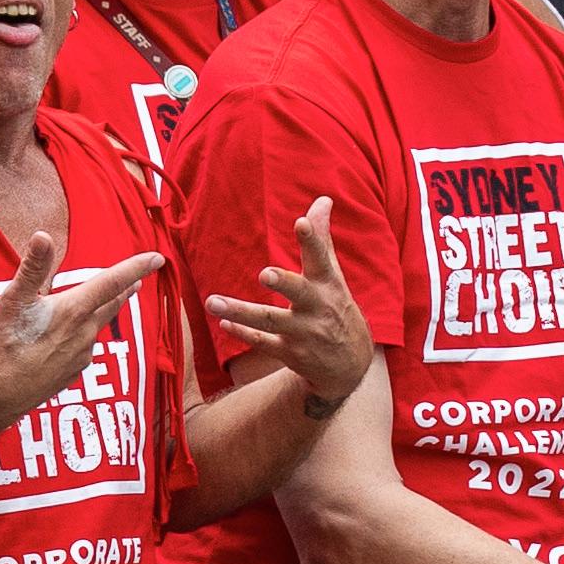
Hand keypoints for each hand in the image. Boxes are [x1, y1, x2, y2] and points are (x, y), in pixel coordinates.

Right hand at [0, 229, 151, 421]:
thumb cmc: (5, 344)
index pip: (112, 281)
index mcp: (74, 309)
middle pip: (111, 304)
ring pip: (96, 327)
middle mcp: (85, 332)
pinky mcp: (74, 372)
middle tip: (138, 280)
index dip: (136, 267)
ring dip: (101, 313)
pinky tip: (68, 341)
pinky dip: (82, 337)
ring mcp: (82, 354)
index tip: (157, 258)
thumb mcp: (14, 300)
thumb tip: (43, 236)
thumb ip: (33, 268)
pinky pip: (84, 348)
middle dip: (125, 290)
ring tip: (99, 305)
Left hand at [201, 201, 377, 417]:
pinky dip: (243, 332)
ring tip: (212, 301)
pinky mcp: (291, 352)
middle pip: (299, 292)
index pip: (321, 257)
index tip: (301, 221)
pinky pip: (263, 342)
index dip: (312, 239)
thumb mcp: (333, 276)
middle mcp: (317, 307)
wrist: (350, 364)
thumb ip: (321, 239)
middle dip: (283, 282)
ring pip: (270, 320)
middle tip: (264, 273)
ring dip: (241, 311)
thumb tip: (323, 200)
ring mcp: (304, 332)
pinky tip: (223, 322)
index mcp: (328, 284)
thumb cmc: (336, 309)